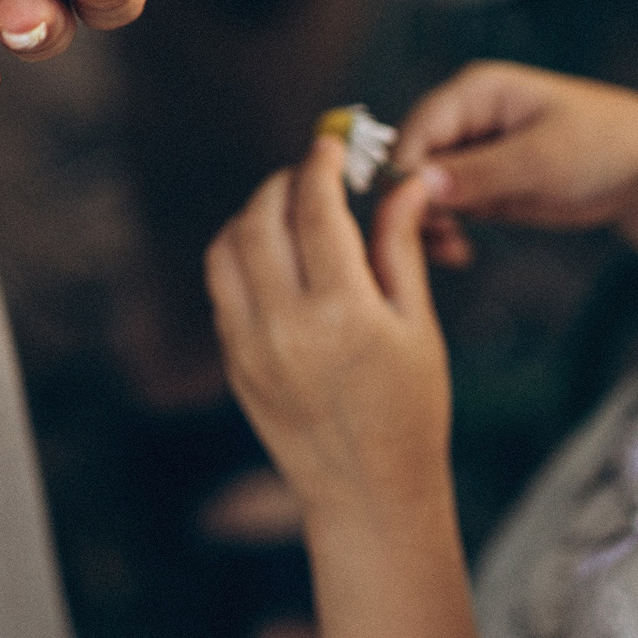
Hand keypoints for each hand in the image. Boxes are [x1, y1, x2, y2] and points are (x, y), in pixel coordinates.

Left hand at [207, 133, 449, 519]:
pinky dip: (239, 255)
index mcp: (342, 312)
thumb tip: (403, 183)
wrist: (367, 491)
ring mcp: (249, 345)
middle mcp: (284, 324)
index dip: (319, 165)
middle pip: (260, 218)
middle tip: (309, 175)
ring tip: (287, 211)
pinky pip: (221, 287)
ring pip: (226, 248)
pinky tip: (272, 256)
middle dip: (283, 183)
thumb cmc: (410, 410)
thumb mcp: (417, 325)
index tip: (329, 146)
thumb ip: (400, 247)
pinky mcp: (233, 361)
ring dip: (252, 215)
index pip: (315, 208)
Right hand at [393, 61, 637, 265]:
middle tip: (443, 240)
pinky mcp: (480, 185)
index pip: (416, 130)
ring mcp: (470, 154)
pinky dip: (446, 233)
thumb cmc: (603, 144)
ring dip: (431, 224)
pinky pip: (445, 210)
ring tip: (456, 250)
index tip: (414, 215)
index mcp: (474, 92)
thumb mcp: (542, 159)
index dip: (406, 173)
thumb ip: (480, 172)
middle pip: (412, 163)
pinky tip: (463, 252)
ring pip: (423, 192)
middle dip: (419, 205)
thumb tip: (421, 185)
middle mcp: (463, 119)